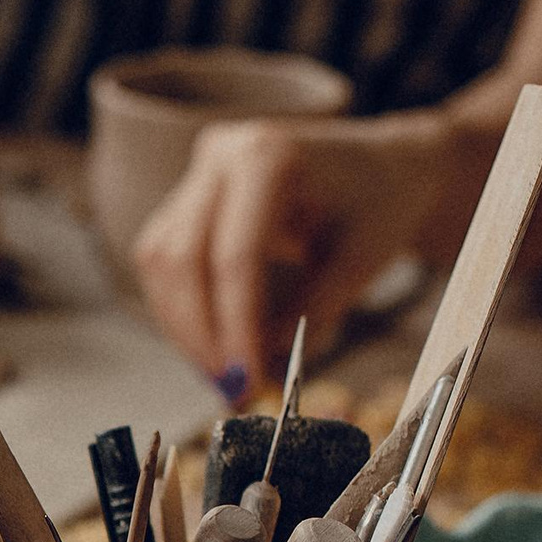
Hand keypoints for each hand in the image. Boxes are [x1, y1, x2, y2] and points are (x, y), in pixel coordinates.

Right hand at [134, 112, 452, 396]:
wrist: (381, 166)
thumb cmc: (380, 204)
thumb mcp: (362, 260)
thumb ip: (311, 311)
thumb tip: (261, 362)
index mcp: (270, 156)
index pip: (235, 256)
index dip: (235, 326)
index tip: (247, 378)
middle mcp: (222, 155)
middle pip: (182, 258)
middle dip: (200, 333)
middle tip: (229, 387)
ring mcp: (198, 174)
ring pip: (159, 261)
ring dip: (183, 325)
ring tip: (222, 371)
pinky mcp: (187, 199)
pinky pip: (162, 260)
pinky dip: (181, 308)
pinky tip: (212, 341)